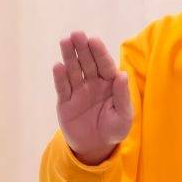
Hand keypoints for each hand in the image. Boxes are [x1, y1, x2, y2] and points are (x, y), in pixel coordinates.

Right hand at [52, 30, 132, 164]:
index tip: (94, 40)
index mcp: (109, 83)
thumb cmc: (114, 129)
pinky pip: (62, 87)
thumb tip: (122, 74)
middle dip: (82, 48)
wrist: (96, 147)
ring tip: (65, 41)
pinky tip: (58, 66)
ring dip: (69, 56)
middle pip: (87, 63)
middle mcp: (93, 83)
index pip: (104, 64)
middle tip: (77, 34)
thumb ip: (122, 96)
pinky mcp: (65, 101)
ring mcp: (78, 91)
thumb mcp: (123, 116)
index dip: (99, 52)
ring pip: (73, 70)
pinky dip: (60, 77)